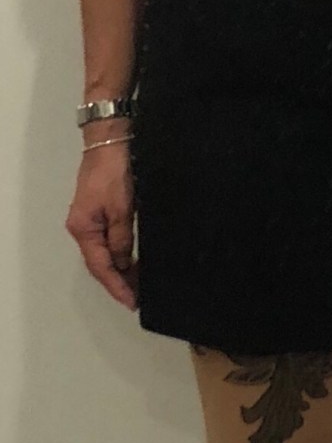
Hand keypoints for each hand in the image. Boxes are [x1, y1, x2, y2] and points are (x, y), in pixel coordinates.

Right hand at [66, 143, 137, 310]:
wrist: (110, 141)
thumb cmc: (114, 171)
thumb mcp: (122, 209)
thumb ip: (121, 239)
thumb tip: (121, 263)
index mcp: (83, 229)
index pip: (101, 267)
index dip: (117, 286)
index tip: (132, 302)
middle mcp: (82, 227)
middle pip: (99, 263)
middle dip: (118, 281)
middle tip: (138, 297)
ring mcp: (88, 219)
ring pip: (104, 253)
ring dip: (119, 269)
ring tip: (138, 284)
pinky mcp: (97, 211)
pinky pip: (107, 240)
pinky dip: (119, 253)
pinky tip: (131, 260)